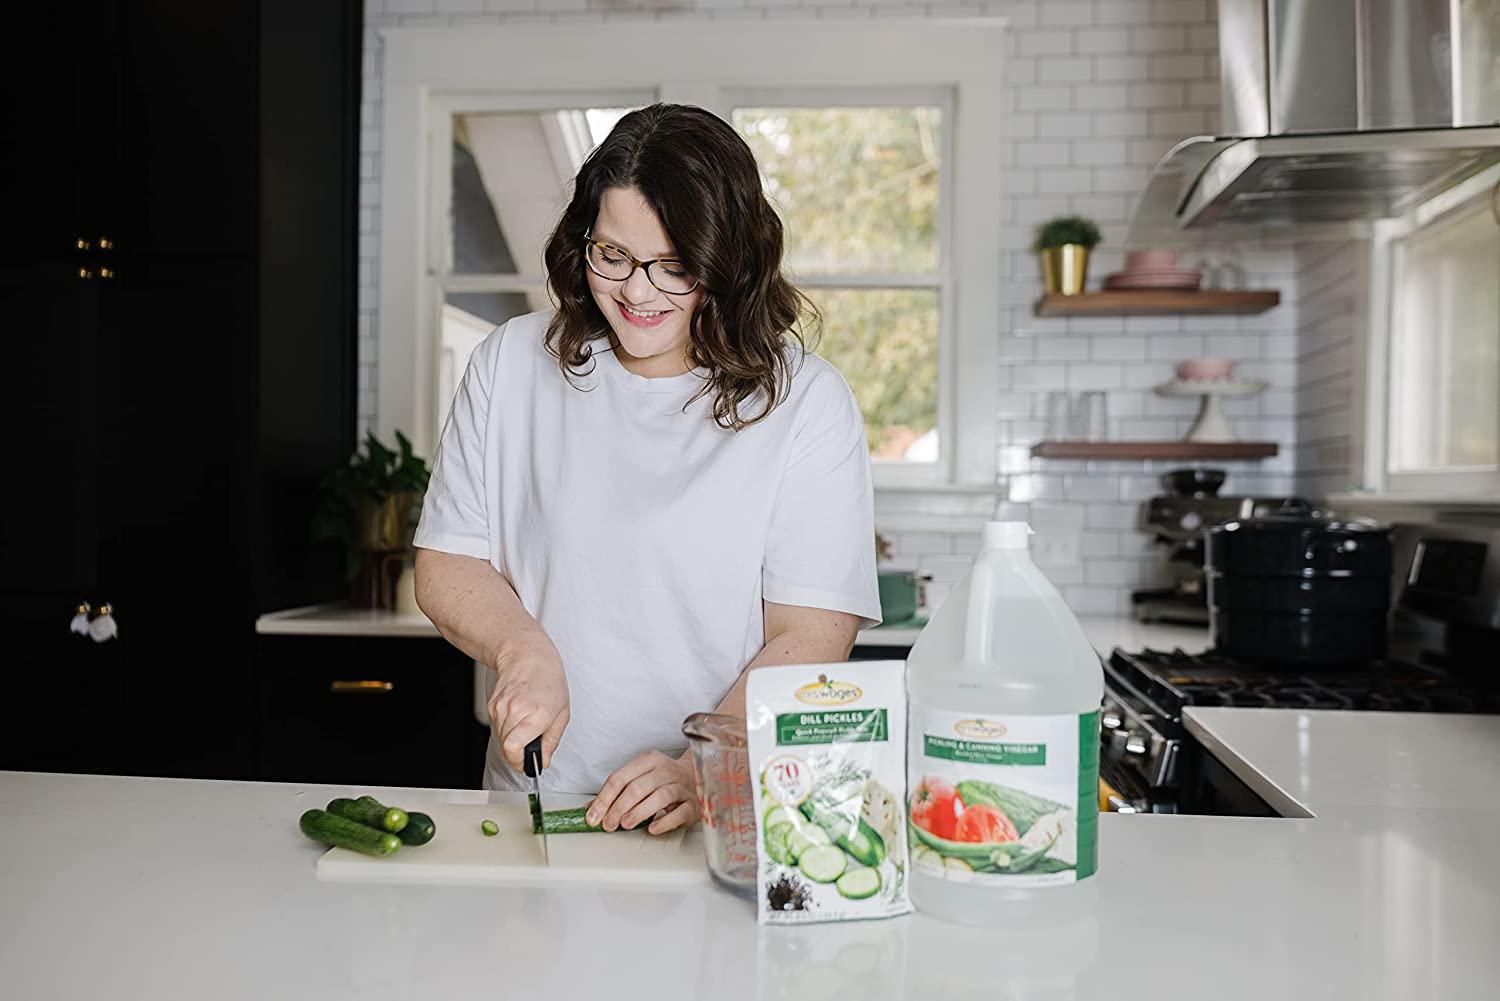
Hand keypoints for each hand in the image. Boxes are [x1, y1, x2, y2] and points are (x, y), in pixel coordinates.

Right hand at [487, 636, 569, 771]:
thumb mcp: (562, 713)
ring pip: (500, 740)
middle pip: (506, 748)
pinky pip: (497, 729)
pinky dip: (507, 730)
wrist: (528, 656)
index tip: (527, 763)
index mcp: (536, 714)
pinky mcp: (492, 706)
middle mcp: (515, 710)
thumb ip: (551, 742)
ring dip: (512, 741)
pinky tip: (518, 718)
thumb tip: (543, 761)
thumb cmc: (549, 680)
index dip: (519, 761)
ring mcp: (500, 708)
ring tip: (526, 727)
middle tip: (530, 746)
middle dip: (518, 754)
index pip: (513, 748)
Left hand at [587, 750, 699, 835]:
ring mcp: (682, 786)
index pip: (621, 777)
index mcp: (649, 760)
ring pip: (659, 796)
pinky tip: (653, 828)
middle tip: (608, 824)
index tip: (593, 816)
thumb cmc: (664, 779)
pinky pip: (680, 812)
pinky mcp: (693, 804)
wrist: (698, 776)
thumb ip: (617, 791)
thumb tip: (589, 809)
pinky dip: (665, 821)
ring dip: (639, 812)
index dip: (604, 798)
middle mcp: (666, 770)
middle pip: (638, 787)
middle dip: (618, 807)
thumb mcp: (640, 777)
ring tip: (625, 825)